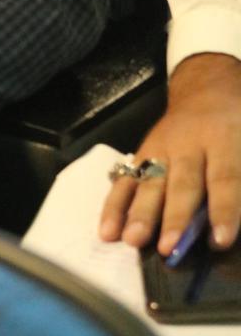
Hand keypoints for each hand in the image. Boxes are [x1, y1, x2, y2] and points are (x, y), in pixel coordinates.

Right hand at [99, 53, 240, 253]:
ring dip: (139, 212)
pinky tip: (108, 229)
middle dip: (173, 217)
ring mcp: (161, 146)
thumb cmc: (238, 119)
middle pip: (181, 183)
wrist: (208, 87)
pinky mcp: (142, 151)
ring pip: (150, 180)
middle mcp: (189, 143)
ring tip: (131, 240)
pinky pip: (126, 177)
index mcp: (224, 139)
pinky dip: (114, 204)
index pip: (224, 178)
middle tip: (166, 248)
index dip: (223, 210)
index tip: (218, 241)